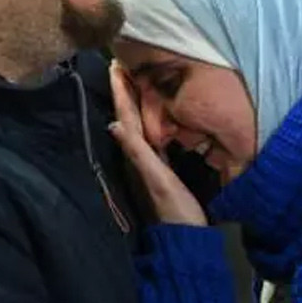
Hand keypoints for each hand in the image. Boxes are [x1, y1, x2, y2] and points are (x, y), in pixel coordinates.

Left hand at [108, 62, 207, 226]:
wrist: (188, 238)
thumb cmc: (175, 209)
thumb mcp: (157, 180)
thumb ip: (138, 153)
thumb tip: (114, 124)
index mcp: (138, 156)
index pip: (125, 117)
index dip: (121, 92)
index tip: (115, 65)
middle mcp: (140, 156)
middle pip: (129, 117)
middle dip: (126, 91)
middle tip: (123, 64)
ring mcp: (151, 162)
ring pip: (140, 125)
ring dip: (136, 103)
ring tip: (137, 80)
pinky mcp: (163, 168)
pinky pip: (153, 136)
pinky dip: (151, 120)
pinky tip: (156, 113)